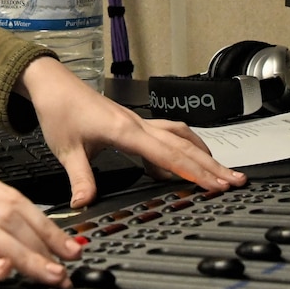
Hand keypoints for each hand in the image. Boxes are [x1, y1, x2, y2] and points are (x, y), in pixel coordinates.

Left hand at [17, 57, 247, 207]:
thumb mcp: (66, 150)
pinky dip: (182, 148)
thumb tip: (84, 203)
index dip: (194, 171)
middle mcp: (137, 124)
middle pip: (183, 146)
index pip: (168, 154)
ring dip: (202, 153)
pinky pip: (167, 135)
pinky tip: (185, 162)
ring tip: (222, 170)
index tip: (216, 184)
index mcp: (125, 130)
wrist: (53, 85)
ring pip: (180, 136)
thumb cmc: (60, 111)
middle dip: (211, 165)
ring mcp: (138, 122)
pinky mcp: (133, 124)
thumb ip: (80, 178)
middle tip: (235, 181)